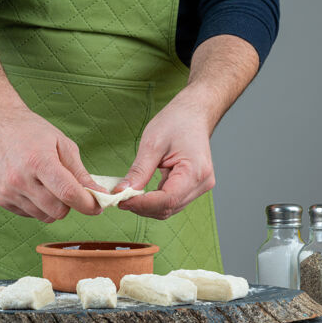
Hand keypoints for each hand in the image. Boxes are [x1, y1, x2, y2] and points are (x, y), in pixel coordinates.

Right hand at [0, 105, 104, 222]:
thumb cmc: (33, 133)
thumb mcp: (63, 145)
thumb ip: (80, 173)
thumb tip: (100, 195)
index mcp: (38, 161)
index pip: (68, 193)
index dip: (88, 203)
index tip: (98, 205)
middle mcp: (20, 179)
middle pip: (58, 210)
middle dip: (70, 204)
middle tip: (70, 188)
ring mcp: (8, 191)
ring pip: (45, 216)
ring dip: (53, 206)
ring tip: (47, 183)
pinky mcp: (1, 199)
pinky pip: (30, 214)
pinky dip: (38, 205)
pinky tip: (33, 185)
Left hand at [115, 88, 215, 219]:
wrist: (193, 114)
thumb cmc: (176, 122)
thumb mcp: (152, 144)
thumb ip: (139, 171)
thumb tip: (123, 192)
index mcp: (195, 171)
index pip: (167, 199)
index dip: (142, 204)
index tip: (121, 200)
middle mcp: (202, 183)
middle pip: (168, 207)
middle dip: (142, 207)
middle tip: (119, 198)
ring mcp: (199, 187)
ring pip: (169, 208)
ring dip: (147, 207)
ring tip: (128, 195)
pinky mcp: (193, 187)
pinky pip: (171, 201)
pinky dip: (154, 201)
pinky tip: (141, 193)